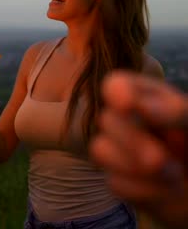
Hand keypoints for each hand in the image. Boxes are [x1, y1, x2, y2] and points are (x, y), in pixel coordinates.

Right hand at [90, 71, 186, 227]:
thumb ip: (175, 111)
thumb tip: (140, 105)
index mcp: (146, 98)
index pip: (116, 85)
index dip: (117, 92)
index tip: (127, 105)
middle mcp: (126, 121)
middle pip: (106, 119)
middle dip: (132, 140)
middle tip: (159, 159)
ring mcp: (118, 151)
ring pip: (100, 150)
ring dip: (136, 166)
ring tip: (174, 176)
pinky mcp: (119, 180)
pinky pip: (115, 183)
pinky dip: (145, 190)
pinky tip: (167, 191)